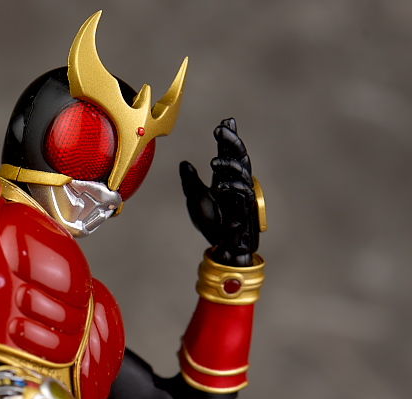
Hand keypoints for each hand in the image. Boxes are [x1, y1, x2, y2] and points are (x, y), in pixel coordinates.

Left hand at [179, 118, 260, 265]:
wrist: (220, 245)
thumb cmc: (210, 222)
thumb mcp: (194, 198)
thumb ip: (190, 181)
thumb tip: (184, 163)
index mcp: (224, 177)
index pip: (227, 153)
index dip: (227, 138)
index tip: (225, 121)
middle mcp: (236, 181)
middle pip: (239, 156)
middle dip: (231, 141)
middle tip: (221, 129)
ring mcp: (242, 194)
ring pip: (243, 171)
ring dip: (229, 164)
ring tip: (213, 161)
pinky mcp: (245, 208)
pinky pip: (243, 193)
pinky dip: (232, 187)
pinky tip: (220, 186)